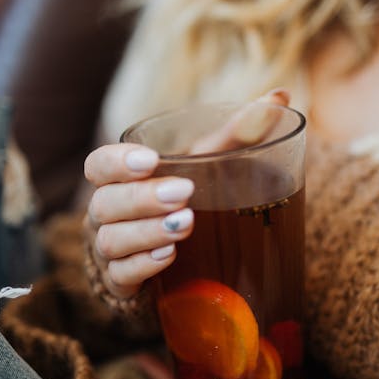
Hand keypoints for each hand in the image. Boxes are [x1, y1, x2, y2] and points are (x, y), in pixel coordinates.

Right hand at [84, 89, 289, 299]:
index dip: (117, 162)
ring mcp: (110, 249)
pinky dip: (143, 266)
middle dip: (142, 199)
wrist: (185, 251)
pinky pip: (121, 277)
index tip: (151, 160)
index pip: (99, 165)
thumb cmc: (190, 194)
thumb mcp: (210, 163)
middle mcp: (107, 212)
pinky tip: (169, 257)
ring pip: (111, 241)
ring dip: (146, 233)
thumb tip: (280, 96)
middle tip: (184, 195)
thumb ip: (238, 133)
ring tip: (185, 226)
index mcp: (121, 177)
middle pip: (105, 203)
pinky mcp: (123, 282)